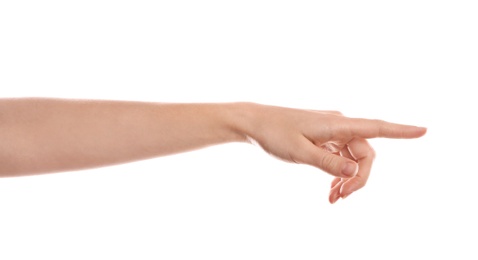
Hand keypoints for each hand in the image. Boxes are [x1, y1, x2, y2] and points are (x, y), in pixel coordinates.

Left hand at [238, 103, 425, 202]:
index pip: (375, 127)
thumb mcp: (300, 152)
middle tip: (341, 198)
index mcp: (336, 124)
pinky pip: (339, 155)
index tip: (423, 131)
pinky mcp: (322, 135)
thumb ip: (329, 162)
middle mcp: (338, 124)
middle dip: (359, 177)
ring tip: (333, 198)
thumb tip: (357, 169)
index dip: (401, 131)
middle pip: (365, 152)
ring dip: (347, 178)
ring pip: (352, 156)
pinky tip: (330, 188)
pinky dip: (338, 171)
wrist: (254, 124)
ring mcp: (330, 130)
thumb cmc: (274, 134)